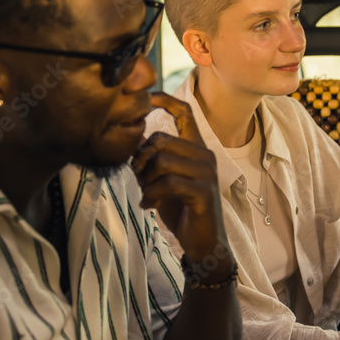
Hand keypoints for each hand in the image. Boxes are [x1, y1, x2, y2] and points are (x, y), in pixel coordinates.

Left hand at [132, 93, 232, 275]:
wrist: (202, 242)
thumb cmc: (181, 209)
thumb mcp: (161, 179)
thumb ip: (151, 160)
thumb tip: (133, 142)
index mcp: (196, 148)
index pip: (185, 112)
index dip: (165, 99)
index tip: (147, 97)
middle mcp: (205, 155)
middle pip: (161, 139)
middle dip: (141, 160)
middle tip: (139, 179)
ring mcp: (206, 172)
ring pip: (161, 160)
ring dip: (145, 181)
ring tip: (146, 195)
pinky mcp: (204, 191)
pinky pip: (167, 183)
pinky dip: (151, 195)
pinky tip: (149, 205)